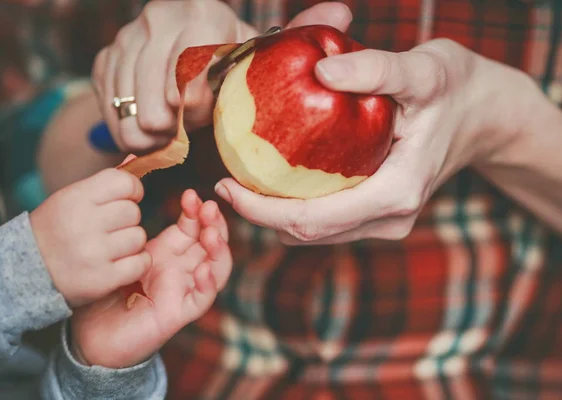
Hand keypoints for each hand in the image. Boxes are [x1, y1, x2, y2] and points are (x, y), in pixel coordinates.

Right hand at [30, 167, 148, 306]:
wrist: (30, 273)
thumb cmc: (58, 231)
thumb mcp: (72, 199)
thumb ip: (104, 184)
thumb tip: (135, 159)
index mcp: (75, 199)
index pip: (124, 182)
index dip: (132, 190)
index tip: (127, 199)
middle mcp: (83, 224)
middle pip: (134, 212)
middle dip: (128, 220)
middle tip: (111, 229)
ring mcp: (93, 253)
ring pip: (139, 238)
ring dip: (132, 244)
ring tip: (112, 248)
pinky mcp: (102, 279)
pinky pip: (141, 263)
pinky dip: (137, 264)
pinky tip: (121, 264)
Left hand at [69, 189, 231, 368]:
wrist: (91, 333)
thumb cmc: (103, 291)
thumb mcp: (115, 250)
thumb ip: (123, 216)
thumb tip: (126, 166)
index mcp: (167, 252)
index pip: (193, 227)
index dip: (197, 211)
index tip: (191, 195)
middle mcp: (181, 268)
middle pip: (211, 243)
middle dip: (214, 224)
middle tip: (209, 208)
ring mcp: (183, 290)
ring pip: (216, 268)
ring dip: (219, 250)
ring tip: (211, 235)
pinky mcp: (179, 312)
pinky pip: (202, 298)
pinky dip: (208, 284)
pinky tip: (203, 270)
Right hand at [92, 0, 352, 153]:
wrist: (186, 68)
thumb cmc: (233, 66)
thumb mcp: (262, 52)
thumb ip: (298, 35)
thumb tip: (344, 12)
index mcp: (198, 11)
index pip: (188, 65)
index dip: (191, 101)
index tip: (194, 119)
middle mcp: (157, 16)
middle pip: (152, 82)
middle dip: (161, 118)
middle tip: (172, 135)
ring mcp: (125, 36)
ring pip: (125, 95)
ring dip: (141, 126)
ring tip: (161, 137)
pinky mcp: (104, 59)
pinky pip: (107, 101)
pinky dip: (122, 125)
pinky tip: (143, 134)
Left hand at [214, 35, 532, 244]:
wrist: (486, 114)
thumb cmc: (457, 88)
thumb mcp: (424, 69)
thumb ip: (377, 69)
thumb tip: (321, 68)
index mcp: (396, 193)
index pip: (312, 219)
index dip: (261, 210)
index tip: (225, 183)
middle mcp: (391, 218)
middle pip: (307, 233)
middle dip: (259, 214)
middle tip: (224, 178)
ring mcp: (387, 221)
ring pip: (316, 232)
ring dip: (274, 213)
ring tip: (242, 177)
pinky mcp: (382, 215)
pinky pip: (329, 222)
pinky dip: (296, 207)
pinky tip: (276, 178)